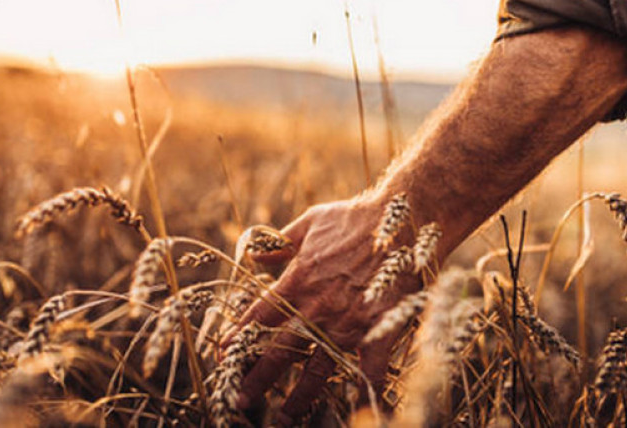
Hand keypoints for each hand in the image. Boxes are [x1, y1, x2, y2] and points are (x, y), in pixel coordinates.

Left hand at [222, 196, 420, 424]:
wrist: (403, 219)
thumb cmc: (355, 218)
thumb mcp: (309, 223)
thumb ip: (279, 243)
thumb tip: (253, 256)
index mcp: (297, 282)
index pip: (257, 319)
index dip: (238, 340)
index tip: (223, 357)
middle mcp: (317, 309)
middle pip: (278, 353)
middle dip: (256, 379)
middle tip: (239, 401)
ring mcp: (348, 324)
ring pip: (317, 370)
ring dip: (299, 397)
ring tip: (285, 416)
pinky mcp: (378, 330)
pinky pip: (370, 369)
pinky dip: (365, 391)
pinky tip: (360, 409)